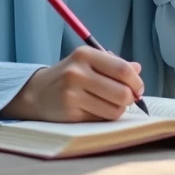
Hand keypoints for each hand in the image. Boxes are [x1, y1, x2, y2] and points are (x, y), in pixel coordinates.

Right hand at [0, 46, 144, 121]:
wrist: (36, 93)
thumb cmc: (68, 76)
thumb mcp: (87, 62)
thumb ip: (113, 64)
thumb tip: (137, 68)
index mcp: (84, 55)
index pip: (122, 69)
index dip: (136, 81)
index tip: (138, 88)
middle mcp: (77, 73)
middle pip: (122, 92)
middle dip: (130, 98)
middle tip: (127, 99)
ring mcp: (72, 95)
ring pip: (114, 109)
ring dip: (118, 110)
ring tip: (110, 104)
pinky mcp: (70, 114)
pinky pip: (101, 120)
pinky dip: (105, 117)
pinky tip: (97, 110)